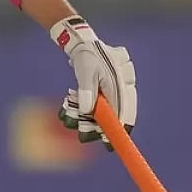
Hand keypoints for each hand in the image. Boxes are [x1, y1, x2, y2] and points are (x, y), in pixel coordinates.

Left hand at [51, 16, 136, 150]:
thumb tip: (88, 112)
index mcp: (121, 87)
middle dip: (94, 126)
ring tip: (68, 114)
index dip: (118, 131)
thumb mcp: (86, 73)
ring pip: (98, 116)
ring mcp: (109, 95)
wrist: (84, 46)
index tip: (108, 145)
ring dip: (82, 118)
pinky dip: (79, 111)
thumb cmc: (88, 57)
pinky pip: (91, 110)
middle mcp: (118, 93)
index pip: (124, 114)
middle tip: (81, 134)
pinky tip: (67, 108)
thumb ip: (87, 92)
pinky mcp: (100, 96)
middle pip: (111, 119)